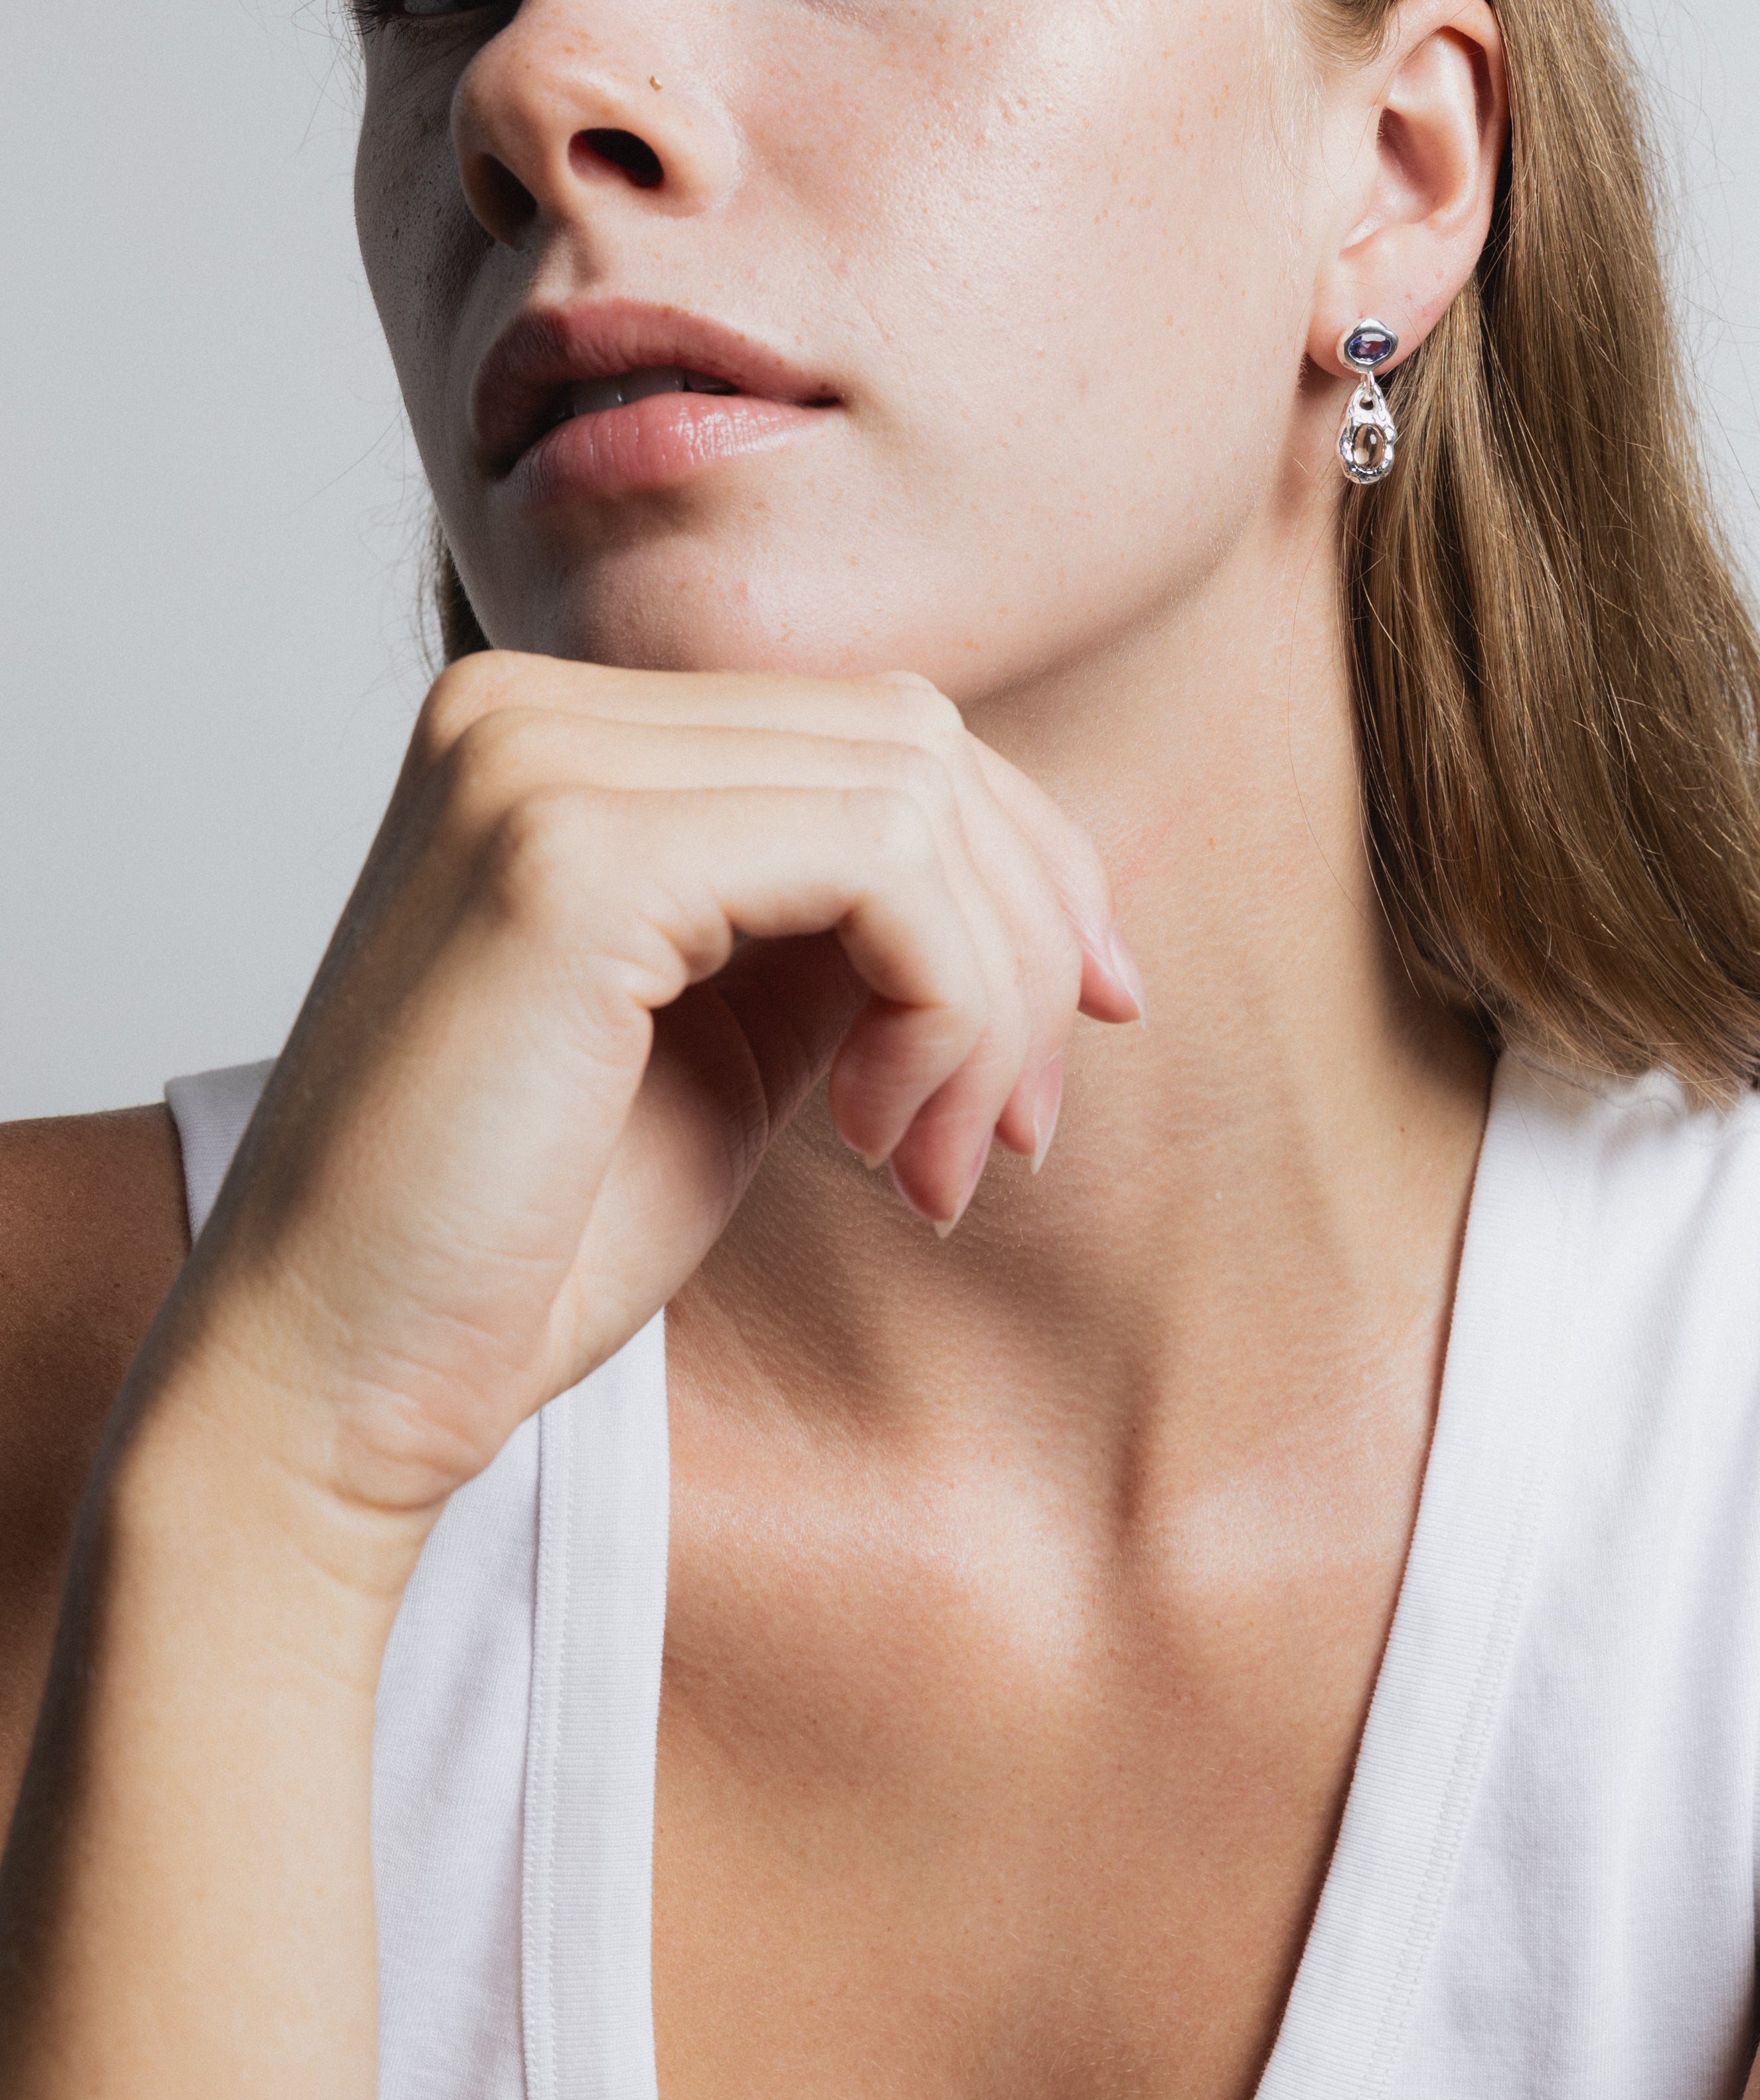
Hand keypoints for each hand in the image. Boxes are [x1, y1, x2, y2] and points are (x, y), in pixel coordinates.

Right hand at [152, 652, 1141, 1527]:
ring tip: (934, 1163)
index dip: (1027, 867)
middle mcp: (529, 709)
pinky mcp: (570, 854)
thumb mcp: (736, 1037)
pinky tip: (877, 1143)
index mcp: (558, 735)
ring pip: (920, 800)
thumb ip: (846, 924)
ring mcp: (537, 763)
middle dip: (1026, 941)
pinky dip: (944, 1008)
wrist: (330, 1390)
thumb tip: (1035, 881)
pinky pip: (884, 864)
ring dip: (989, 1001)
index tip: (1089, 1020)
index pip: (878, 730)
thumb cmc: (529, 1241)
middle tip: (1012, 1132)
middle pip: (918, 745)